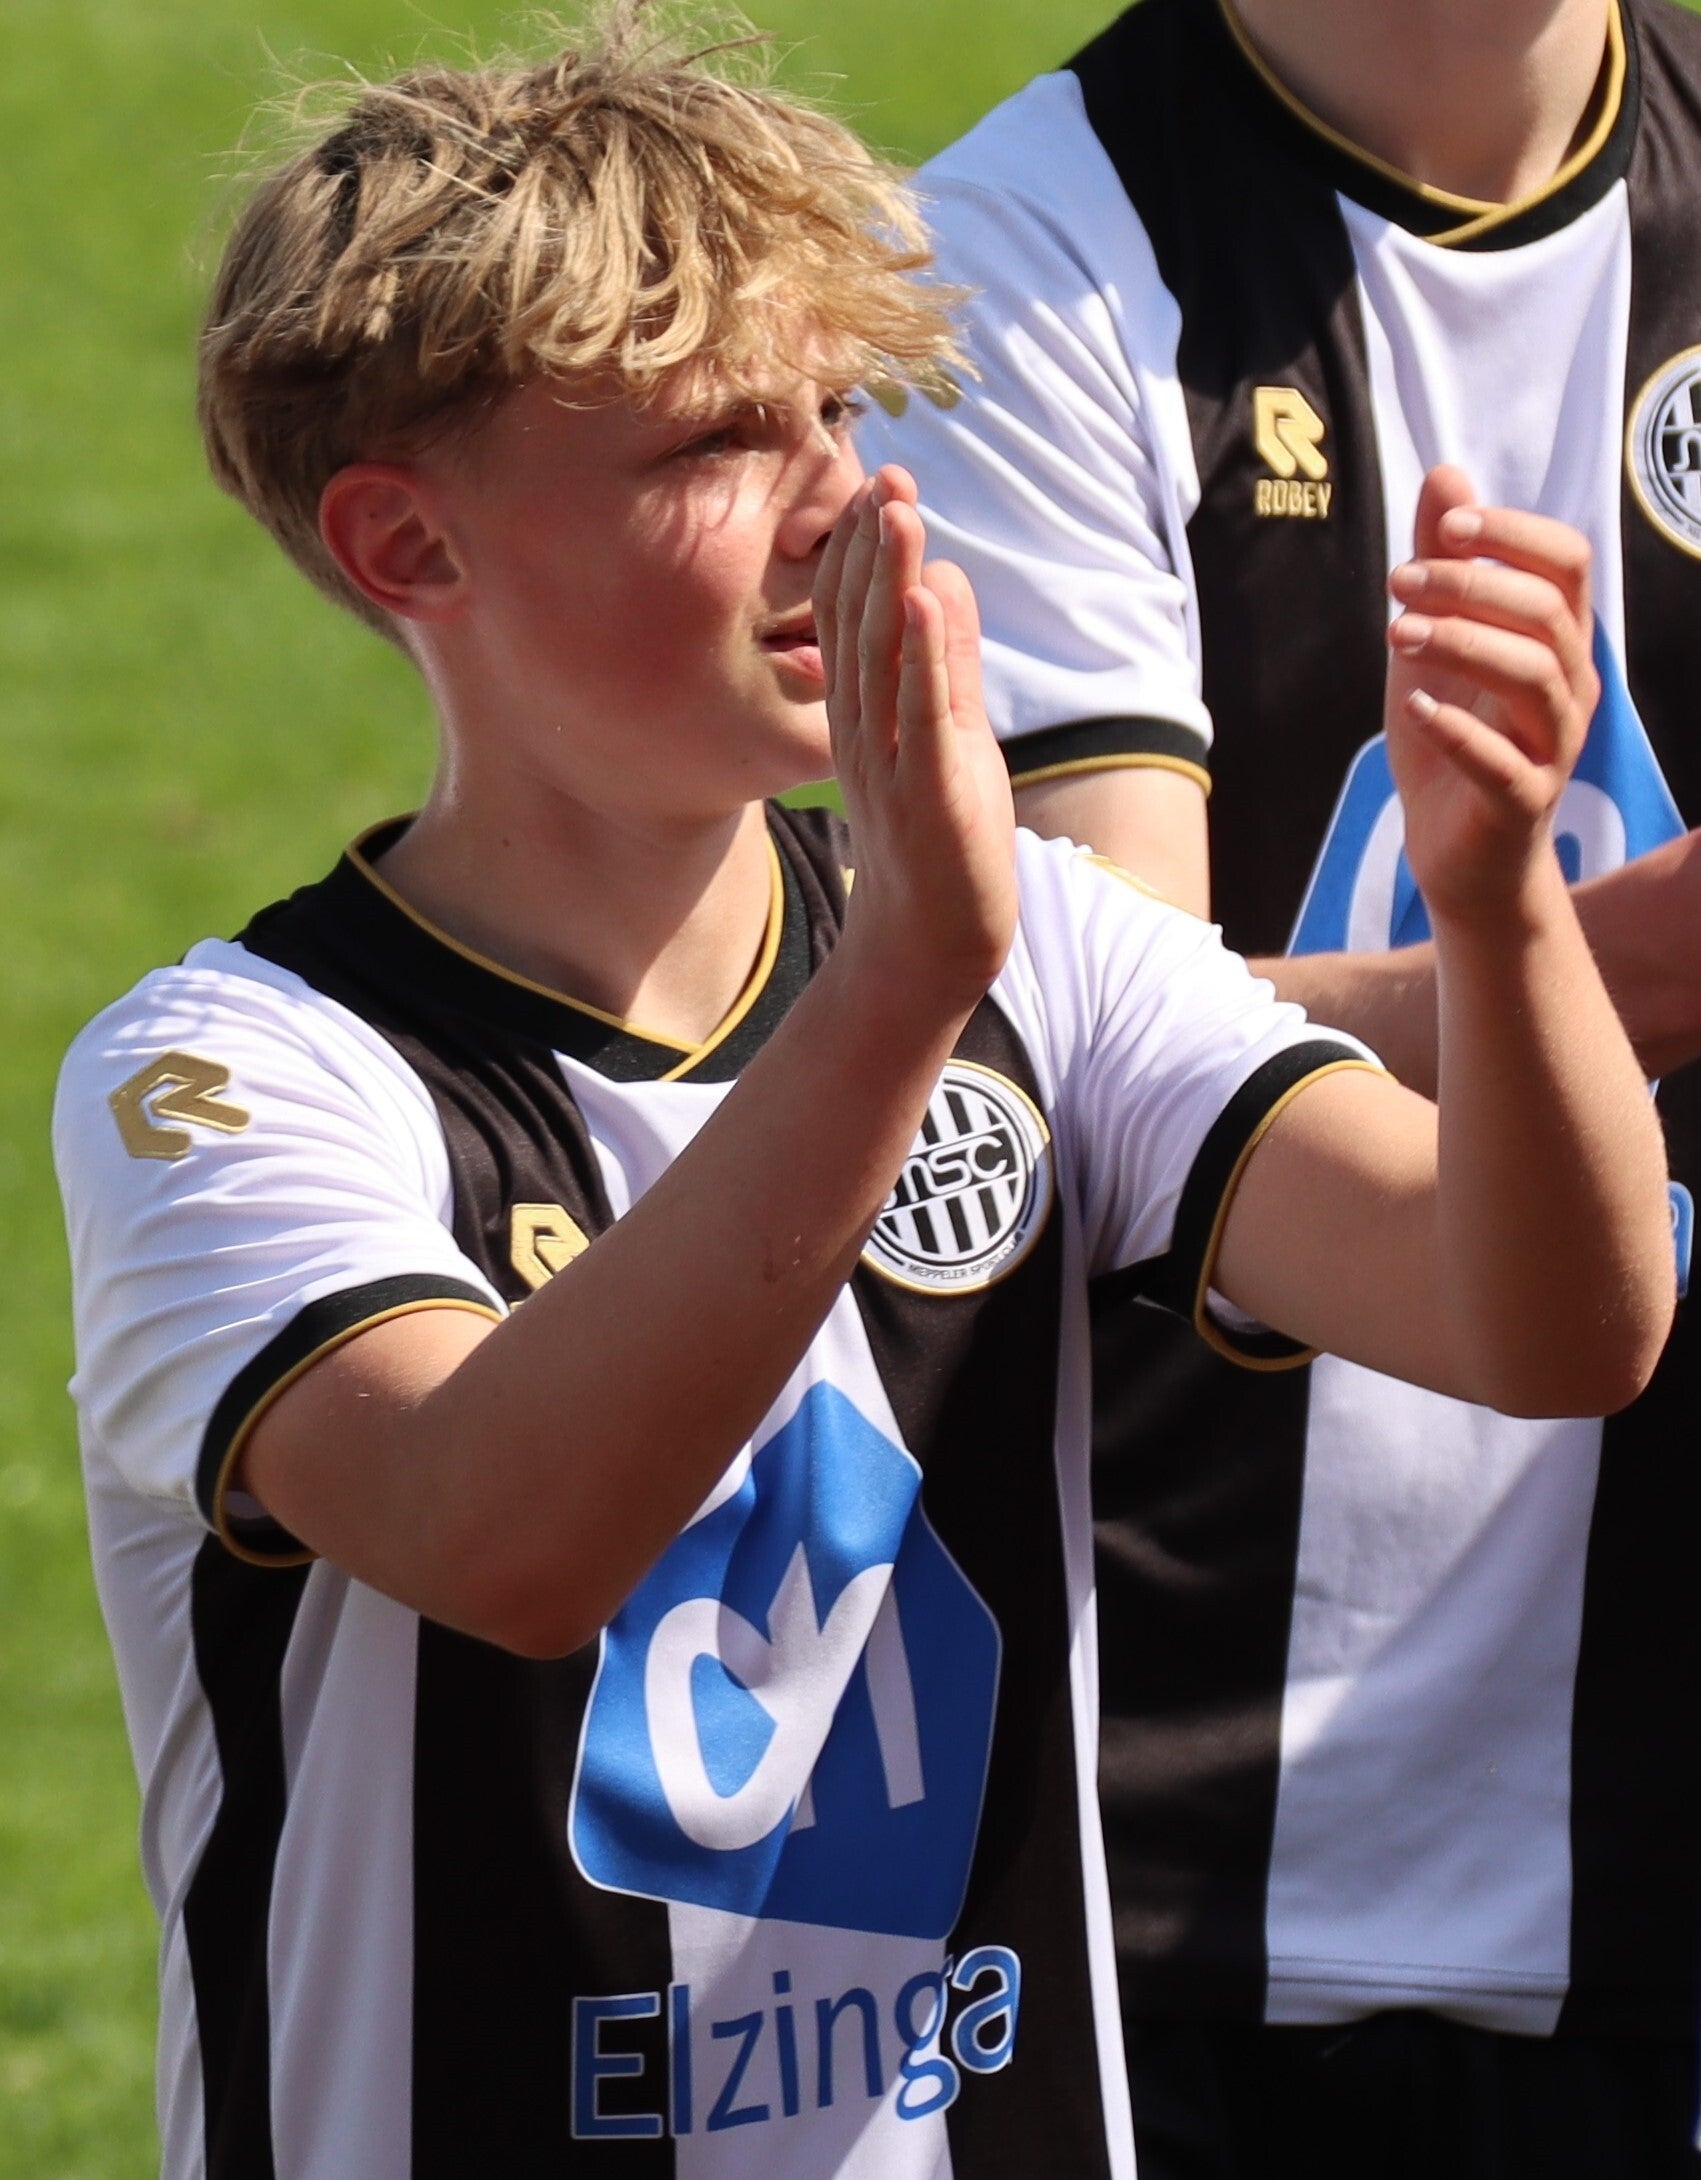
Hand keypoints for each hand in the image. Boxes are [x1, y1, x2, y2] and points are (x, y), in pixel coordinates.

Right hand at [813, 464, 1016, 1016]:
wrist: (930, 947)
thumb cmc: (940, 842)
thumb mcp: (946, 735)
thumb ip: (947, 660)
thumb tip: (943, 577)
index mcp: (860, 717)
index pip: (848, 617)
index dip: (858, 551)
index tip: (873, 484)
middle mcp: (863, 732)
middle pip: (857, 624)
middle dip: (869, 548)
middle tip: (882, 474)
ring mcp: (889, 762)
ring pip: (883, 657)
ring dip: (891, 580)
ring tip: (898, 511)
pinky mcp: (927, 792)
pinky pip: (919, 714)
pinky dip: (925, 654)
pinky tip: (926, 598)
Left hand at [1385, 466, 1598, 926]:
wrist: (1461, 856)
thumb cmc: (1453, 741)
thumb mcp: (1432, 644)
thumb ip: (1440, 566)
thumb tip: (1447, 476)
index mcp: (1556, 641)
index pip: (1566, 562)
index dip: (1513, 533)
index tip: (1449, 524)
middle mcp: (1570, 686)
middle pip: (1547, 611)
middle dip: (1471, 585)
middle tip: (1398, 583)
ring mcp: (1554, 745)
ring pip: (1534, 676)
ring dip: (1461, 643)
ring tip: (1397, 635)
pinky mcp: (1524, 802)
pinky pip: (1506, 763)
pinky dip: (1460, 731)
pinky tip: (1418, 711)